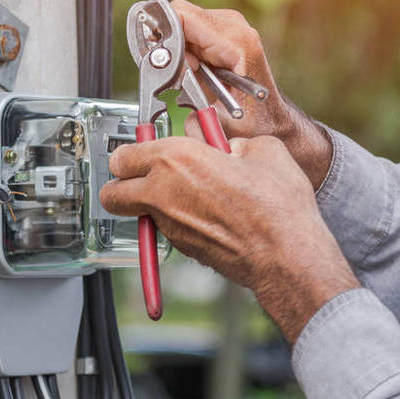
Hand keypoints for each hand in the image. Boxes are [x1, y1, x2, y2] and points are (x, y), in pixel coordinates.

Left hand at [101, 134, 358, 343]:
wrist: (287, 254)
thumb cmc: (277, 202)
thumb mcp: (261, 149)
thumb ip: (232, 143)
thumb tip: (227, 150)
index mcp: (174, 159)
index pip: (123, 154)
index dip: (132, 152)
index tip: (146, 151)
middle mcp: (162, 193)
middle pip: (112, 192)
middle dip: (122, 184)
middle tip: (146, 175)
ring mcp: (169, 226)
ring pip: (141, 212)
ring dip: (154, 203)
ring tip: (193, 194)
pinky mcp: (182, 248)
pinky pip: (167, 229)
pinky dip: (179, 222)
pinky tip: (211, 216)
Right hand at [171, 0, 332, 189]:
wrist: (271, 122)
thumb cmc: (252, 122)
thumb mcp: (212, 110)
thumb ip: (186, 83)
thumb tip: (160, 58)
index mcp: (236, 42)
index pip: (181, 14)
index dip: (161, 35)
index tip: (158, 60)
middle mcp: (235, 27)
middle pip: (179, 16)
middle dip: (169, 45)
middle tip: (177, 75)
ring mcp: (232, 25)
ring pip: (182, 22)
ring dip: (177, 50)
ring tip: (190, 76)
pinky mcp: (225, 29)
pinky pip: (191, 29)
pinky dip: (185, 50)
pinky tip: (195, 71)